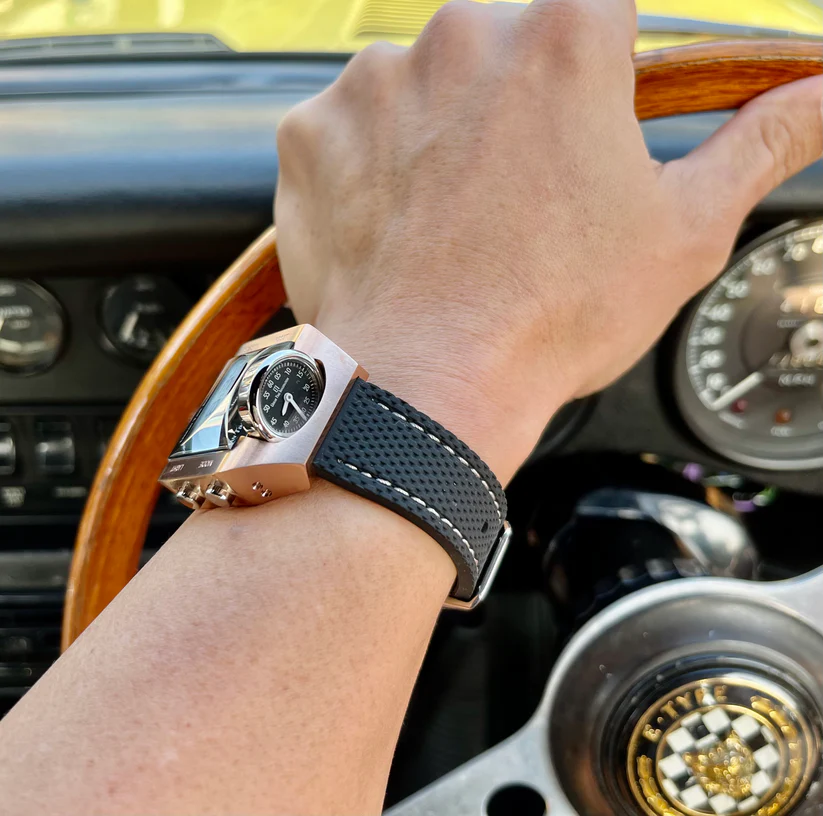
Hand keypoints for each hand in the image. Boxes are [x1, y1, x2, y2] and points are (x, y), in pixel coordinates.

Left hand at [274, 0, 822, 480]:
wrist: (430, 387)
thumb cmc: (550, 317)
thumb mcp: (683, 229)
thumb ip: (759, 141)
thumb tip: (819, 94)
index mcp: (564, 37)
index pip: (600, 16)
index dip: (597, 82)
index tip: (584, 133)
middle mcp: (462, 37)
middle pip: (503, 54)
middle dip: (515, 115)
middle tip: (519, 200)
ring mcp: (375, 84)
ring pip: (424, 92)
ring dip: (441, 143)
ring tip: (457, 225)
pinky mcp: (313, 135)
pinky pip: (351, 132)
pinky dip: (372, 171)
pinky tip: (400, 228)